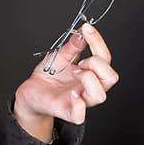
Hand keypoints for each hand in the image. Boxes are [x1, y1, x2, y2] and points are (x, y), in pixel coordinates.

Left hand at [14, 23, 118, 141]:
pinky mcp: (66, 112)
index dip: (98, 42)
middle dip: (96, 63)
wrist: (32, 91)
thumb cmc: (49, 75)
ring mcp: (80, 101)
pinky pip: (79, 115)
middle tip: (79, 62)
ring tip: (73, 73)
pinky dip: (78, 104)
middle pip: (111, 78)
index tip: (87, 29)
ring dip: (88, 79)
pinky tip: (70, 93)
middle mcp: (90, 88)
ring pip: (100, 95)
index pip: (105, 58)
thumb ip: (73, 45)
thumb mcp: (61, 55)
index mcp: (91, 73)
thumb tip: (83, 30)